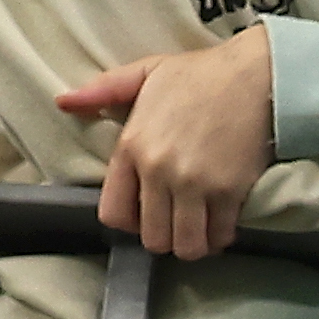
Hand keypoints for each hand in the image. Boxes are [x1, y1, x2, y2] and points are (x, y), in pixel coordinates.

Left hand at [53, 27, 279, 255]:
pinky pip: (220, 235)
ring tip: (201, 229)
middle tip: (178, 223)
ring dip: (193, 243)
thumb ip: (103, 91)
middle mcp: (158, 170)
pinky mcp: (228, 192)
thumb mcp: (146, 73)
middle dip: (165, 237)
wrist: (255, 73)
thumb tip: (63, 102)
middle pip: (152, 238)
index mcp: (132, 146)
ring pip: (185, 246)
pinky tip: (223, 221)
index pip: (114, 213)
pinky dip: (221, 236)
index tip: (147, 213)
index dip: (130, 222)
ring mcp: (194, 184)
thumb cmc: (200, 74)